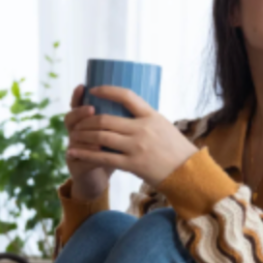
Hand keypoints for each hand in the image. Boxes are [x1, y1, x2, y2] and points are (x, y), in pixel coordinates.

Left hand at [67, 86, 197, 187]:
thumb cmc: (175, 148)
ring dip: (83, 136)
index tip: (93, 90)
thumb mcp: (163, 125)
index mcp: (151, 116)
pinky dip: (86, 155)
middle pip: (106, 119)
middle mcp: (142, 129)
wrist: (188, 173)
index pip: (126, 96)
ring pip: (101, 137)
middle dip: (86, 120)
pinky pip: (103, 158)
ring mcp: (136, 147)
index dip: (107, 90)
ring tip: (73, 136)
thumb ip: (144, 118)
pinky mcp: (132, 164)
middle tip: (77, 122)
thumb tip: (125, 109)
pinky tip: (74, 153)